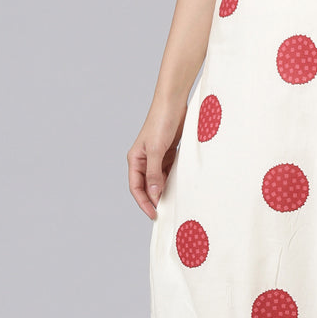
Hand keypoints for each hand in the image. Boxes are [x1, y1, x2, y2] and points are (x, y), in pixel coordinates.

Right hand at [128, 99, 186, 218]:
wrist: (173, 103)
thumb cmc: (161, 122)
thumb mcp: (157, 150)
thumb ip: (155, 172)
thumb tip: (153, 193)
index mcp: (135, 159)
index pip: (136, 187)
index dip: (144, 202)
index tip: (154, 214)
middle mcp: (144, 160)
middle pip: (147, 186)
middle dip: (155, 199)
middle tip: (166, 212)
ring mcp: (156, 157)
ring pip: (159, 180)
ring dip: (165, 190)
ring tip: (174, 201)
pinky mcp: (168, 153)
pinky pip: (169, 171)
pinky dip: (173, 179)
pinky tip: (180, 186)